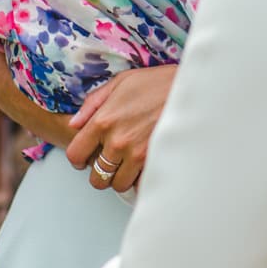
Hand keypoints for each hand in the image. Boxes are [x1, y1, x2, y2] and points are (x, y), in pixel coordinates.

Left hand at [65, 64, 177, 192]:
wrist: (192, 88)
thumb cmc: (156, 82)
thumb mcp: (121, 82)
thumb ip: (93, 103)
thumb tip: (74, 124)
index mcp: (103, 121)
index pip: (75, 155)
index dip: (78, 160)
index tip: (84, 159)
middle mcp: (117, 141)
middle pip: (97, 178)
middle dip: (101, 173)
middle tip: (110, 163)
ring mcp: (138, 154)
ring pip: (118, 185)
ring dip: (121, 177)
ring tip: (128, 165)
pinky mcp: (157, 162)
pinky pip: (141, 185)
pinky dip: (140, 180)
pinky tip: (144, 167)